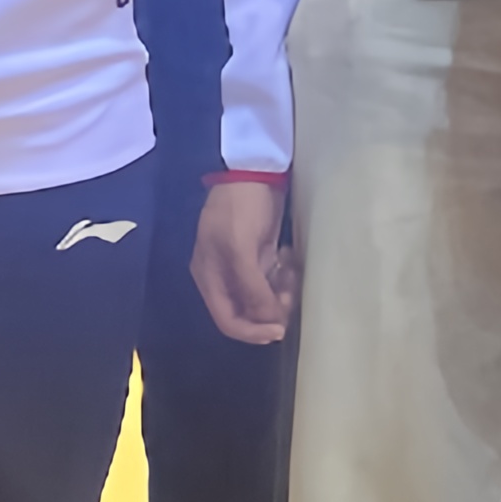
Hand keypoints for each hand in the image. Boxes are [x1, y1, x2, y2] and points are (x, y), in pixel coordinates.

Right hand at [192, 178, 296, 344]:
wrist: (253, 169)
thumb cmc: (241, 207)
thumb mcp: (242, 247)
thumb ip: (251, 287)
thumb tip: (268, 322)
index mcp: (209, 276)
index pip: (227, 320)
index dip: (252, 332)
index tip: (279, 330)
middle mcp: (223, 276)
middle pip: (247, 312)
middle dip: (270, 310)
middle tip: (290, 294)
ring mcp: (241, 266)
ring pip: (263, 298)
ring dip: (280, 293)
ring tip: (290, 272)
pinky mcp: (258, 255)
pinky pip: (272, 280)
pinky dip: (283, 278)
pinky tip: (289, 260)